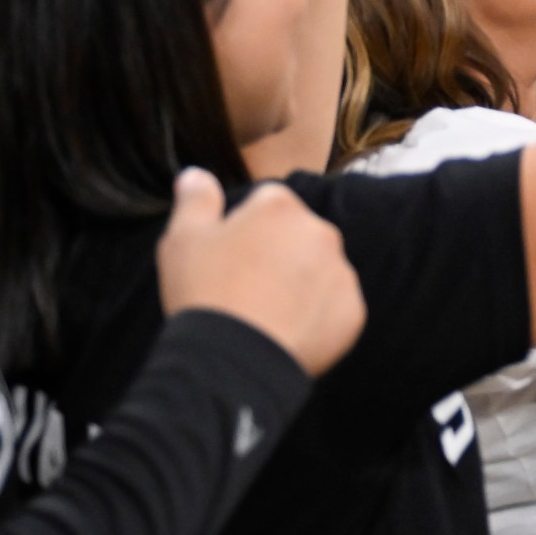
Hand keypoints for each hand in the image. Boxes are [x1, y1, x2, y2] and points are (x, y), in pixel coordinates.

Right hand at [157, 168, 365, 376]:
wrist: (232, 361)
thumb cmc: (204, 294)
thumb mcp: (182, 241)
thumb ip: (195, 200)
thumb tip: (196, 174)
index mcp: (280, 207)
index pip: (268, 205)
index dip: (246, 231)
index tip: (229, 260)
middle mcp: (319, 231)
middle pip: (298, 236)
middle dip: (278, 255)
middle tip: (246, 291)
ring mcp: (341, 272)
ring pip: (320, 271)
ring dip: (301, 285)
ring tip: (265, 316)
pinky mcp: (353, 312)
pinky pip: (335, 308)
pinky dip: (317, 318)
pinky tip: (287, 334)